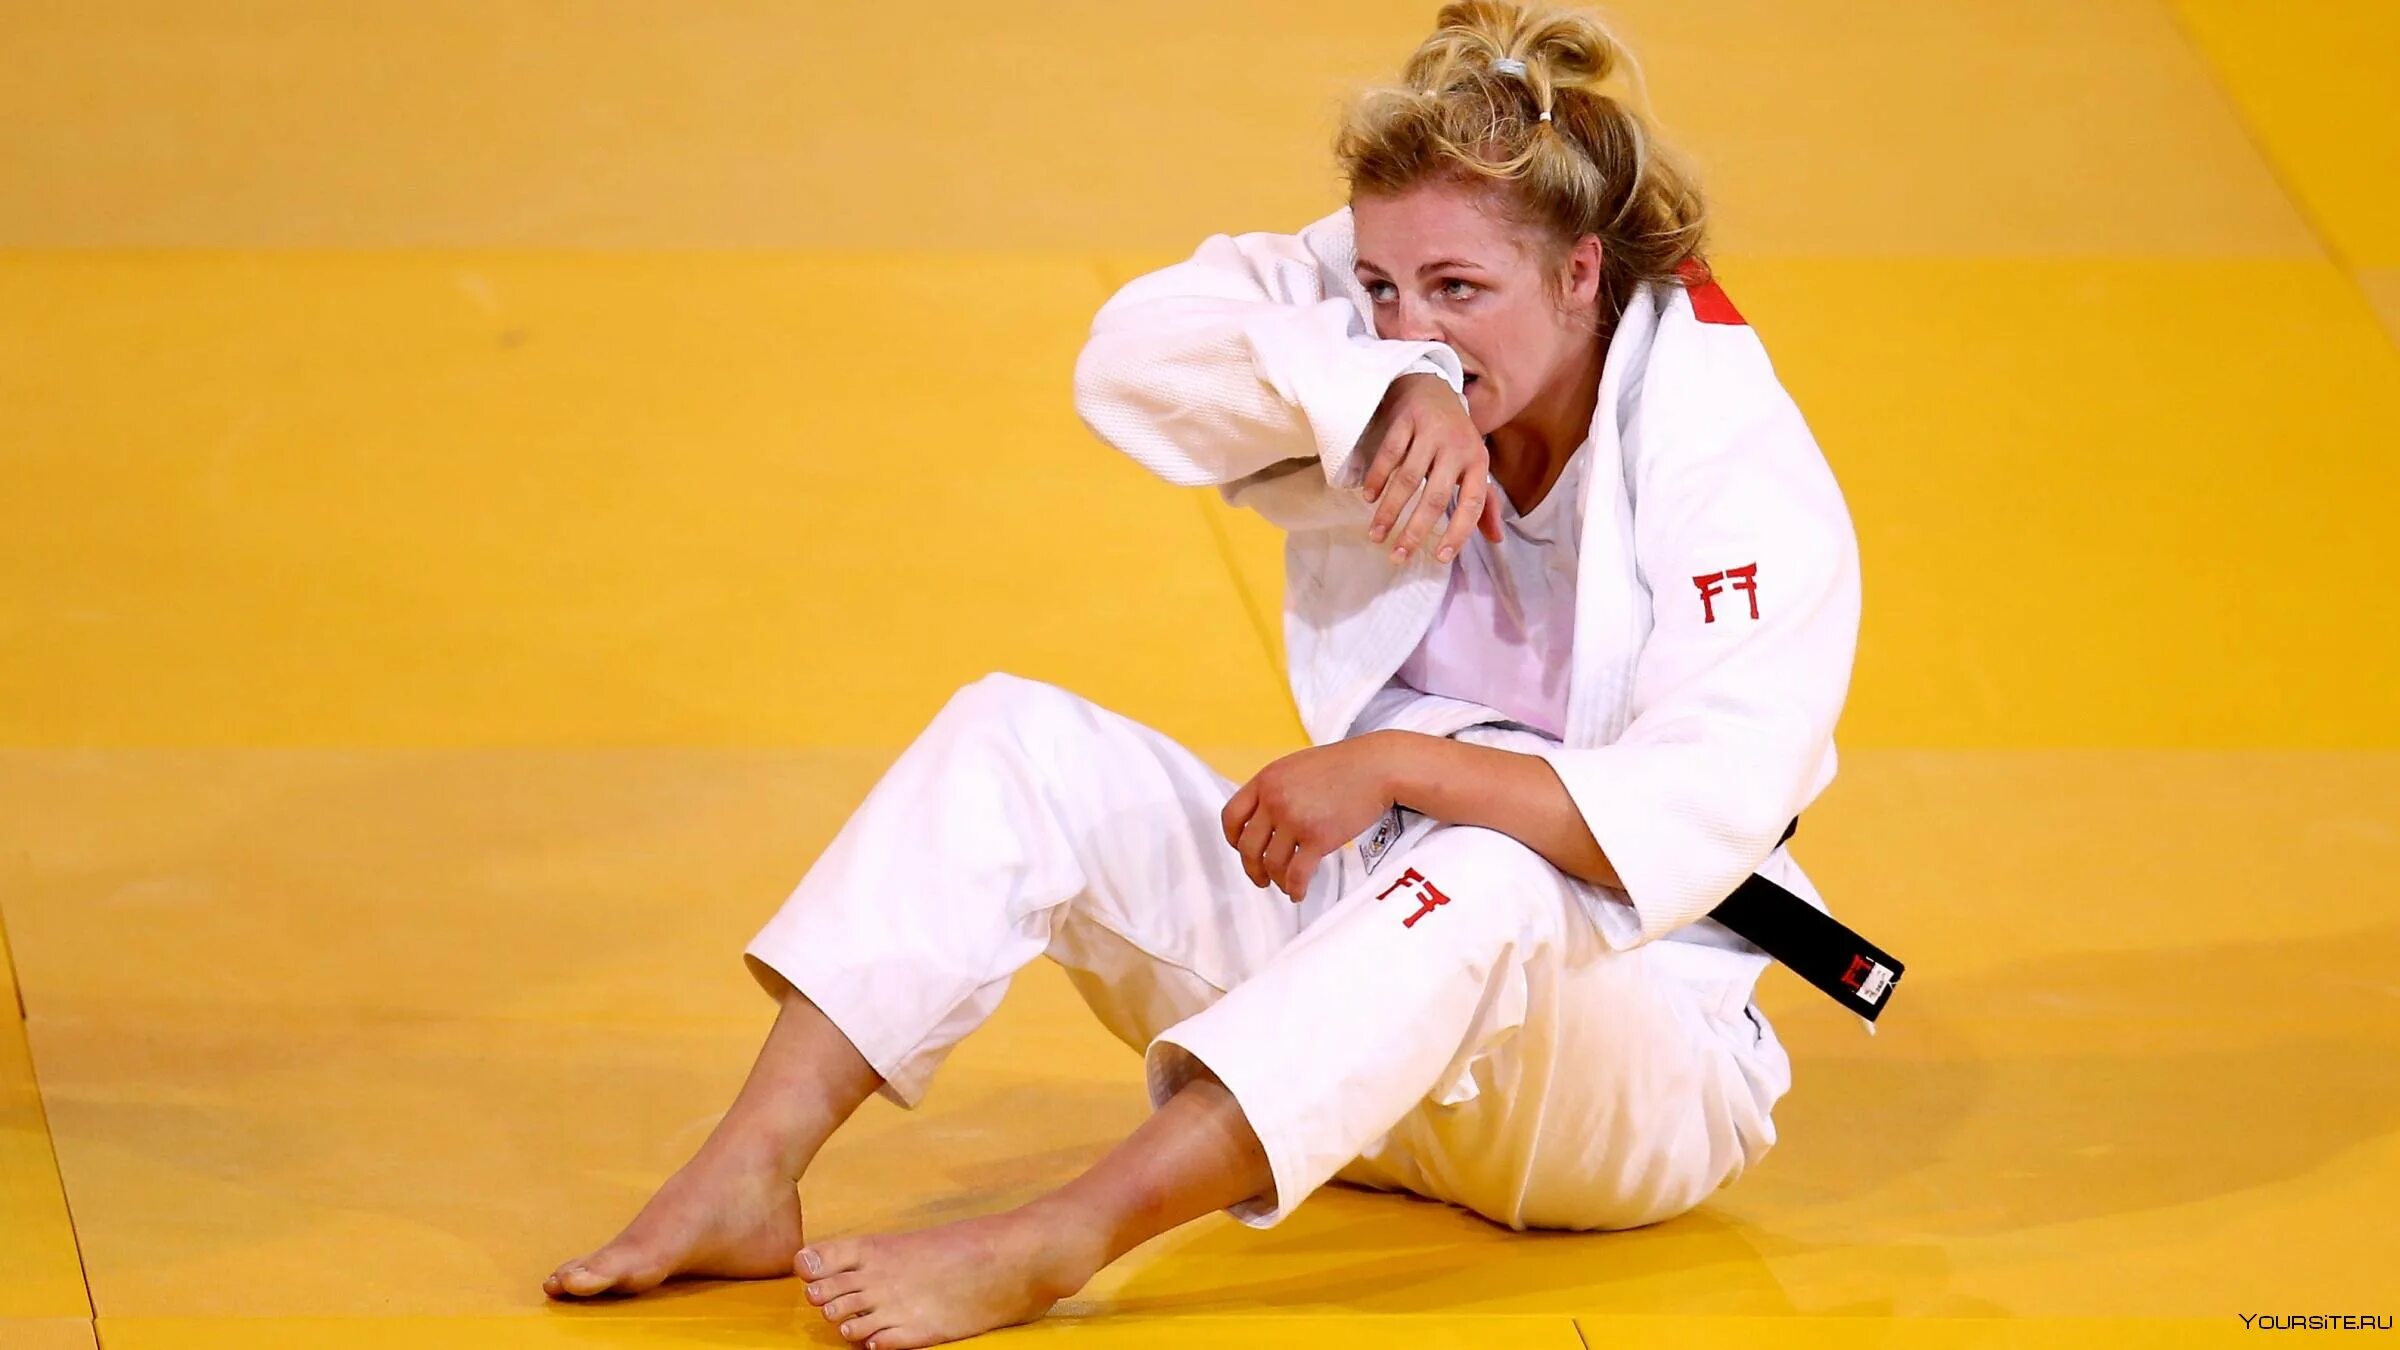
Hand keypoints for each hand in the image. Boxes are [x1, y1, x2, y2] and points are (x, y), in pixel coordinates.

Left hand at [1221, 734, 1405, 904]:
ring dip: (1276, 880)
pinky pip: (1296, 874)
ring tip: (1285, 885)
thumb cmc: (1343, 766)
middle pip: (1247, 846)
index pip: (1231, 816)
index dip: (1232, 838)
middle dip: (1252, 868)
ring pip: (1271, 864)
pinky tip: (1298, 893)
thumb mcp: (1297, 767)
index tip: (1240, 849)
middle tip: (1260, 878)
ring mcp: (1295, 820)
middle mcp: (1275, 800)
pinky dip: (1295, 888)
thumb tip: (1264, 818)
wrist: (1377, 767)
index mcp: (1266, 780)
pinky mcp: (1318, 838)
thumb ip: (1276, 788)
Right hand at [1357, 372, 1504, 566]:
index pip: (1472, 503)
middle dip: (1414, 531)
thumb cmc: (1454, 437)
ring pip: (1408, 479)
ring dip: (1389, 511)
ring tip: (1376, 535)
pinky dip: (1378, 477)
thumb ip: (1484, 503)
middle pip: (1435, 497)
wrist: (1434, 387)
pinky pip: (1389, 454)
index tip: (1440, 557)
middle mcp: (1458, 446)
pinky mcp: (1407, 419)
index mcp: (1478, 461)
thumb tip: (1497, 539)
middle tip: (1397, 556)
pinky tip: (1369, 498)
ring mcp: (1431, 431)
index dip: (1459, 532)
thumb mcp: (1474, 465)